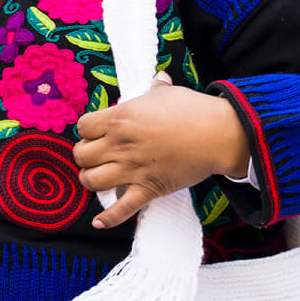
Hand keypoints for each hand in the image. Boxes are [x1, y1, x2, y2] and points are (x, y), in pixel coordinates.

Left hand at [72, 73, 249, 228]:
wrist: (218, 134)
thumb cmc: (193, 110)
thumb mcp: (168, 93)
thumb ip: (156, 88)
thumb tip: (159, 78)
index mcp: (119, 119)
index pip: (82, 127)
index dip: (87, 130)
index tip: (97, 132)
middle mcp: (120, 144)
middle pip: (81, 155)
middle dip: (85, 156)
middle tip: (97, 155)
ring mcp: (132, 168)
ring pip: (92, 181)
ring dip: (91, 180)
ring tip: (98, 176)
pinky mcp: (148, 188)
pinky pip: (122, 208)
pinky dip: (109, 218)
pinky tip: (99, 222)